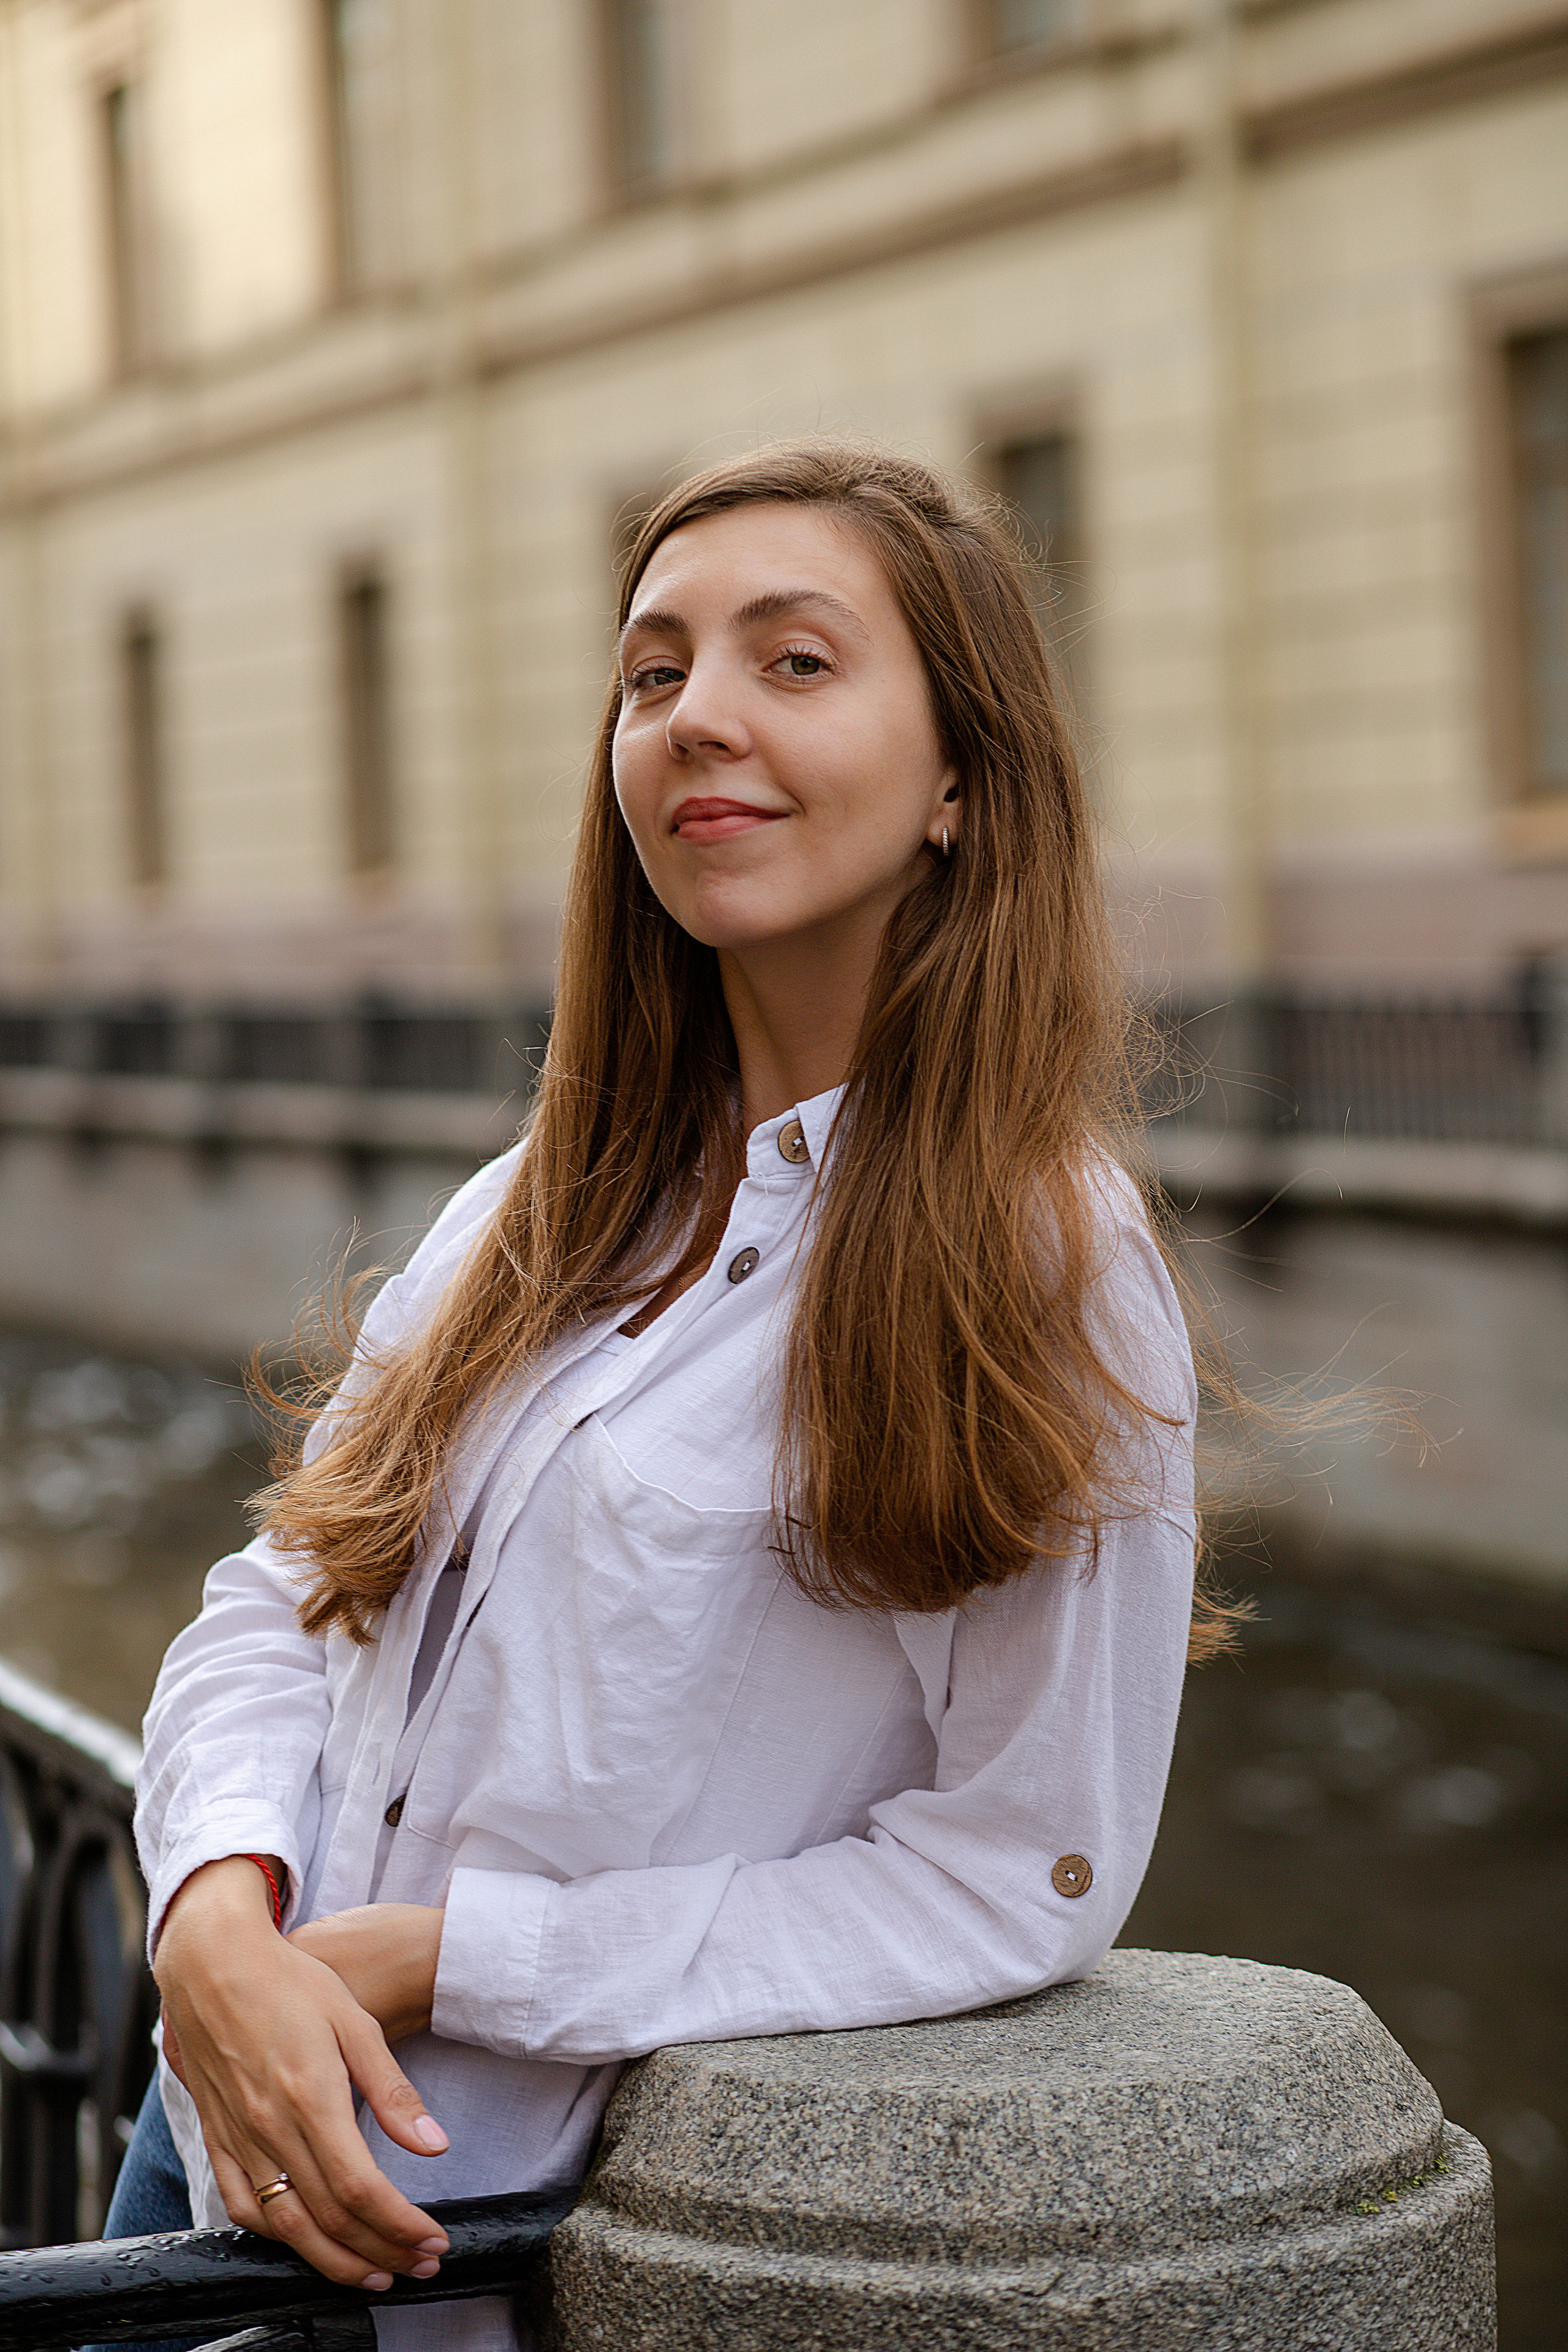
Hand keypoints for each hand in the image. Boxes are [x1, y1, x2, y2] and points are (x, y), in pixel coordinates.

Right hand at [153, 1858, 450, 2291]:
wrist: (213, 1963)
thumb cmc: (291, 1983)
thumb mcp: (355, 2022)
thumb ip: (392, 2091)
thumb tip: (434, 2145)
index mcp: (311, 2097)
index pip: (361, 2189)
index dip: (401, 2226)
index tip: (434, 2242)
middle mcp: (271, 2128)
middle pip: (329, 2218)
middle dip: (381, 2252)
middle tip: (420, 2266)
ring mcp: (238, 2138)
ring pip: (285, 2227)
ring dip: (333, 2262)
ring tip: (374, 2273)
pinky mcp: (216, 2139)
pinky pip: (241, 2208)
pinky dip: (277, 2238)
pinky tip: (305, 2242)